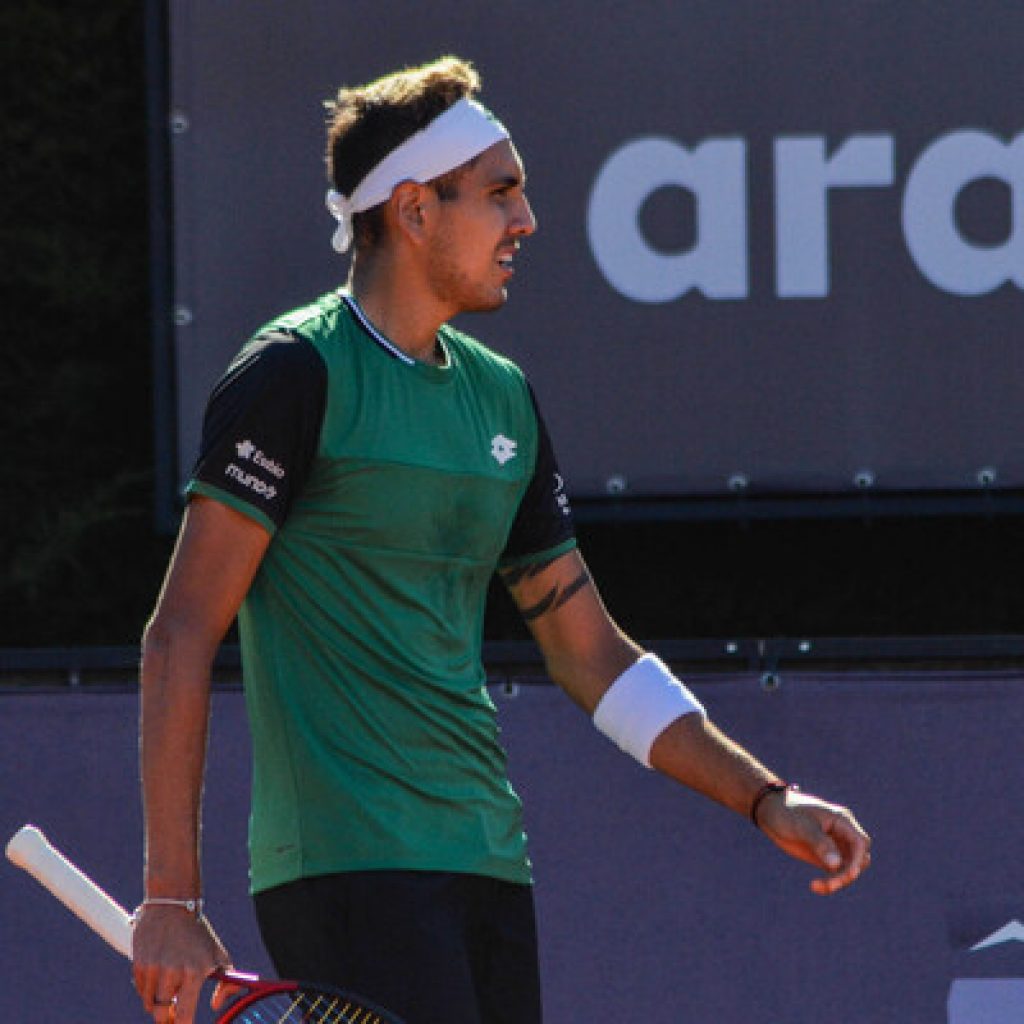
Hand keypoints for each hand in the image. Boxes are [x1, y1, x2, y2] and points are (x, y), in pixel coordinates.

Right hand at [132, 904, 232, 1022]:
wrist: (172, 905)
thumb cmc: (198, 933)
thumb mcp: (217, 953)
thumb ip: (226, 980)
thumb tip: (217, 1006)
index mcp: (195, 972)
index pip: (185, 1015)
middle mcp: (173, 972)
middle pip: (162, 1016)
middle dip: (167, 1019)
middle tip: (172, 1015)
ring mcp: (154, 969)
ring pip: (149, 1005)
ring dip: (157, 1003)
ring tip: (167, 991)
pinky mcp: (139, 964)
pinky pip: (140, 990)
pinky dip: (148, 990)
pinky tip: (157, 977)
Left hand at [756, 787, 871, 894]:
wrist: (771, 811)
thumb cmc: (787, 812)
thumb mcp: (802, 826)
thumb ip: (820, 843)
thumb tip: (836, 865)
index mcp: (842, 821)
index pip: (860, 842)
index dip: (858, 859)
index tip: (849, 873)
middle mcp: (842, 834)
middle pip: (859, 859)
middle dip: (848, 873)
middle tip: (830, 884)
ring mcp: (835, 846)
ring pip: (849, 869)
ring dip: (839, 881)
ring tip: (817, 886)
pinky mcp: (825, 856)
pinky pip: (836, 873)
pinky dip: (830, 882)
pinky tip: (815, 887)